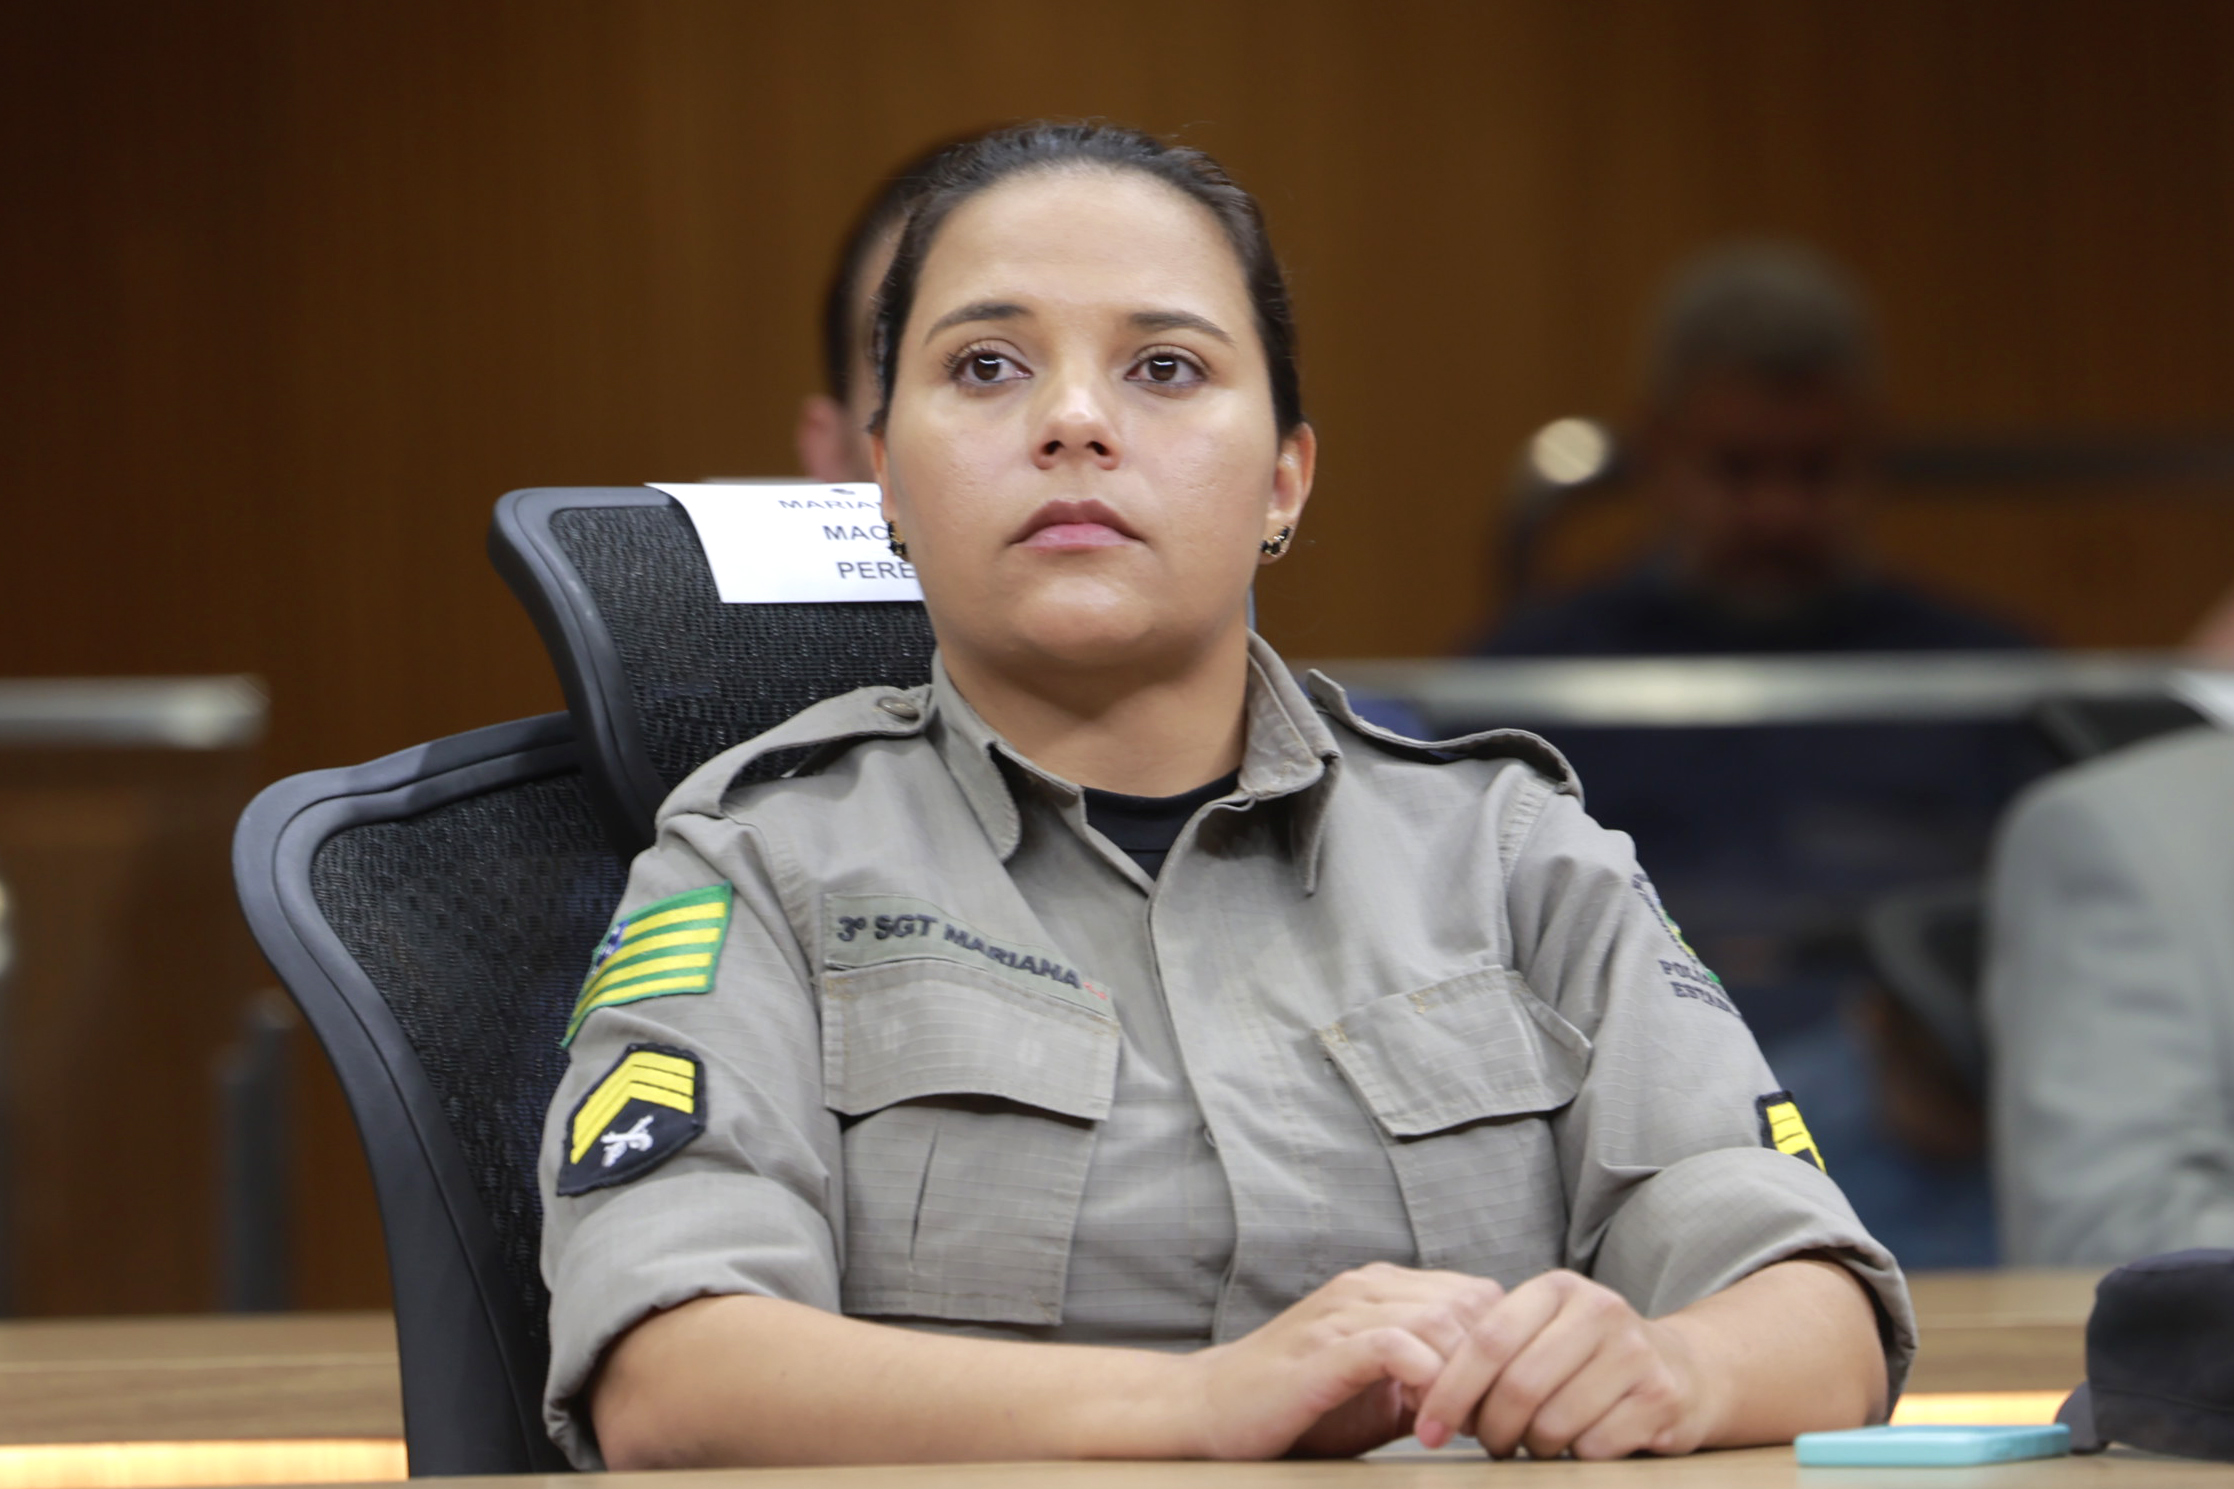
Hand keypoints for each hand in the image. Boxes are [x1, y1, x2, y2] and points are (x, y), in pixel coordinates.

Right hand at [1183, 1262, 1506, 1459]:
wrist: (1209, 1408)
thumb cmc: (1298, 1403)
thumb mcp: (1379, 1384)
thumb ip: (1430, 1375)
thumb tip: (1497, 1395)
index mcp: (1382, 1288)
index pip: (1476, 1294)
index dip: (1498, 1347)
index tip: (1495, 1401)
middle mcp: (1364, 1289)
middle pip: (1468, 1304)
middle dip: (1488, 1366)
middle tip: (1484, 1420)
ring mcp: (1339, 1315)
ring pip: (1437, 1320)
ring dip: (1460, 1378)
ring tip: (1455, 1425)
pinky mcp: (1319, 1352)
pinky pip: (1393, 1346)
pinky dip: (1424, 1380)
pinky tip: (1424, 1420)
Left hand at [1412, 1269, 1718, 1459]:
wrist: (1683, 1371)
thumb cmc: (1589, 1359)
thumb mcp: (1544, 1334)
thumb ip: (1493, 1351)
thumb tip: (1424, 1397)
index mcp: (1557, 1289)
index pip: (1487, 1340)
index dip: (1450, 1389)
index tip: (1426, 1428)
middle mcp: (1599, 1310)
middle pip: (1518, 1385)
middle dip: (1490, 1428)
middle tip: (1488, 1444)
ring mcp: (1635, 1353)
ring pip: (1553, 1421)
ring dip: (1533, 1446)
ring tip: (1535, 1443)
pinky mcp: (1660, 1397)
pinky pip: (1593, 1445)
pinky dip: (1575, 1457)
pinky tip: (1579, 1445)